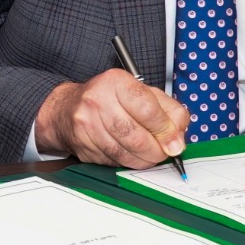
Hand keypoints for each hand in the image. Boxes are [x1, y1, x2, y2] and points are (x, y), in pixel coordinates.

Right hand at [33, 70, 190, 167]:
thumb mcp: (141, 92)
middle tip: (165, 152)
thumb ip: (167, 110)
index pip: (147, 109)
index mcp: (116, 82)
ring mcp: (86, 124)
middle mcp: (97, 100)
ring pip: (124, 153)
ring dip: (144, 160)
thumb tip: (178, 138)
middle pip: (136, 135)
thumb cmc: (108, 99)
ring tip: (151, 156)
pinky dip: (127, 163)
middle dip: (157, 150)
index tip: (175, 141)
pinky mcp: (81, 144)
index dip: (166, 129)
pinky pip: (112, 161)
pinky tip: (131, 156)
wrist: (66, 108)